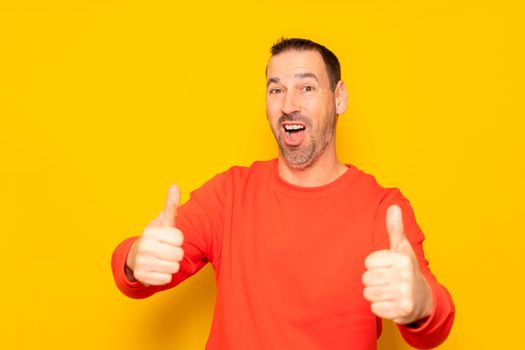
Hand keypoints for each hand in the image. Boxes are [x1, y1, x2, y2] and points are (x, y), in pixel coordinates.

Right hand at [126, 185, 184, 285]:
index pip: (180, 238)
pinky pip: (167, 279)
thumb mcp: (163, 221)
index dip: (177, 239)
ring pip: (174, 267)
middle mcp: (145, 246)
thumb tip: (175, 186)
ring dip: (171, 265)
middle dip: (175, 253)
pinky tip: (157, 269)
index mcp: (151, 231)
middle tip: (165, 250)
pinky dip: (164, 276)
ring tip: (161, 259)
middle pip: (178, 254)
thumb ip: (171, 205)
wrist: (137, 256)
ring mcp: (142, 262)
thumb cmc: (156, 238)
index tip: (168, 238)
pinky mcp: (142, 277)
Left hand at [362, 205, 431, 324]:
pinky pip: (374, 308)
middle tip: (387, 281)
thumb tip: (393, 206)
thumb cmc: (407, 270)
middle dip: (373, 281)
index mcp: (403, 258)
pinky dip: (380, 307)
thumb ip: (395, 228)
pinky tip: (391, 303)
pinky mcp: (402, 311)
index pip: (368, 262)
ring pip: (368, 294)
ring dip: (376, 294)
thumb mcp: (402, 248)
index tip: (386, 267)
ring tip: (389, 292)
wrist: (424, 299)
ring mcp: (405, 294)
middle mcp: (405, 276)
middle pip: (366, 278)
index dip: (374, 266)